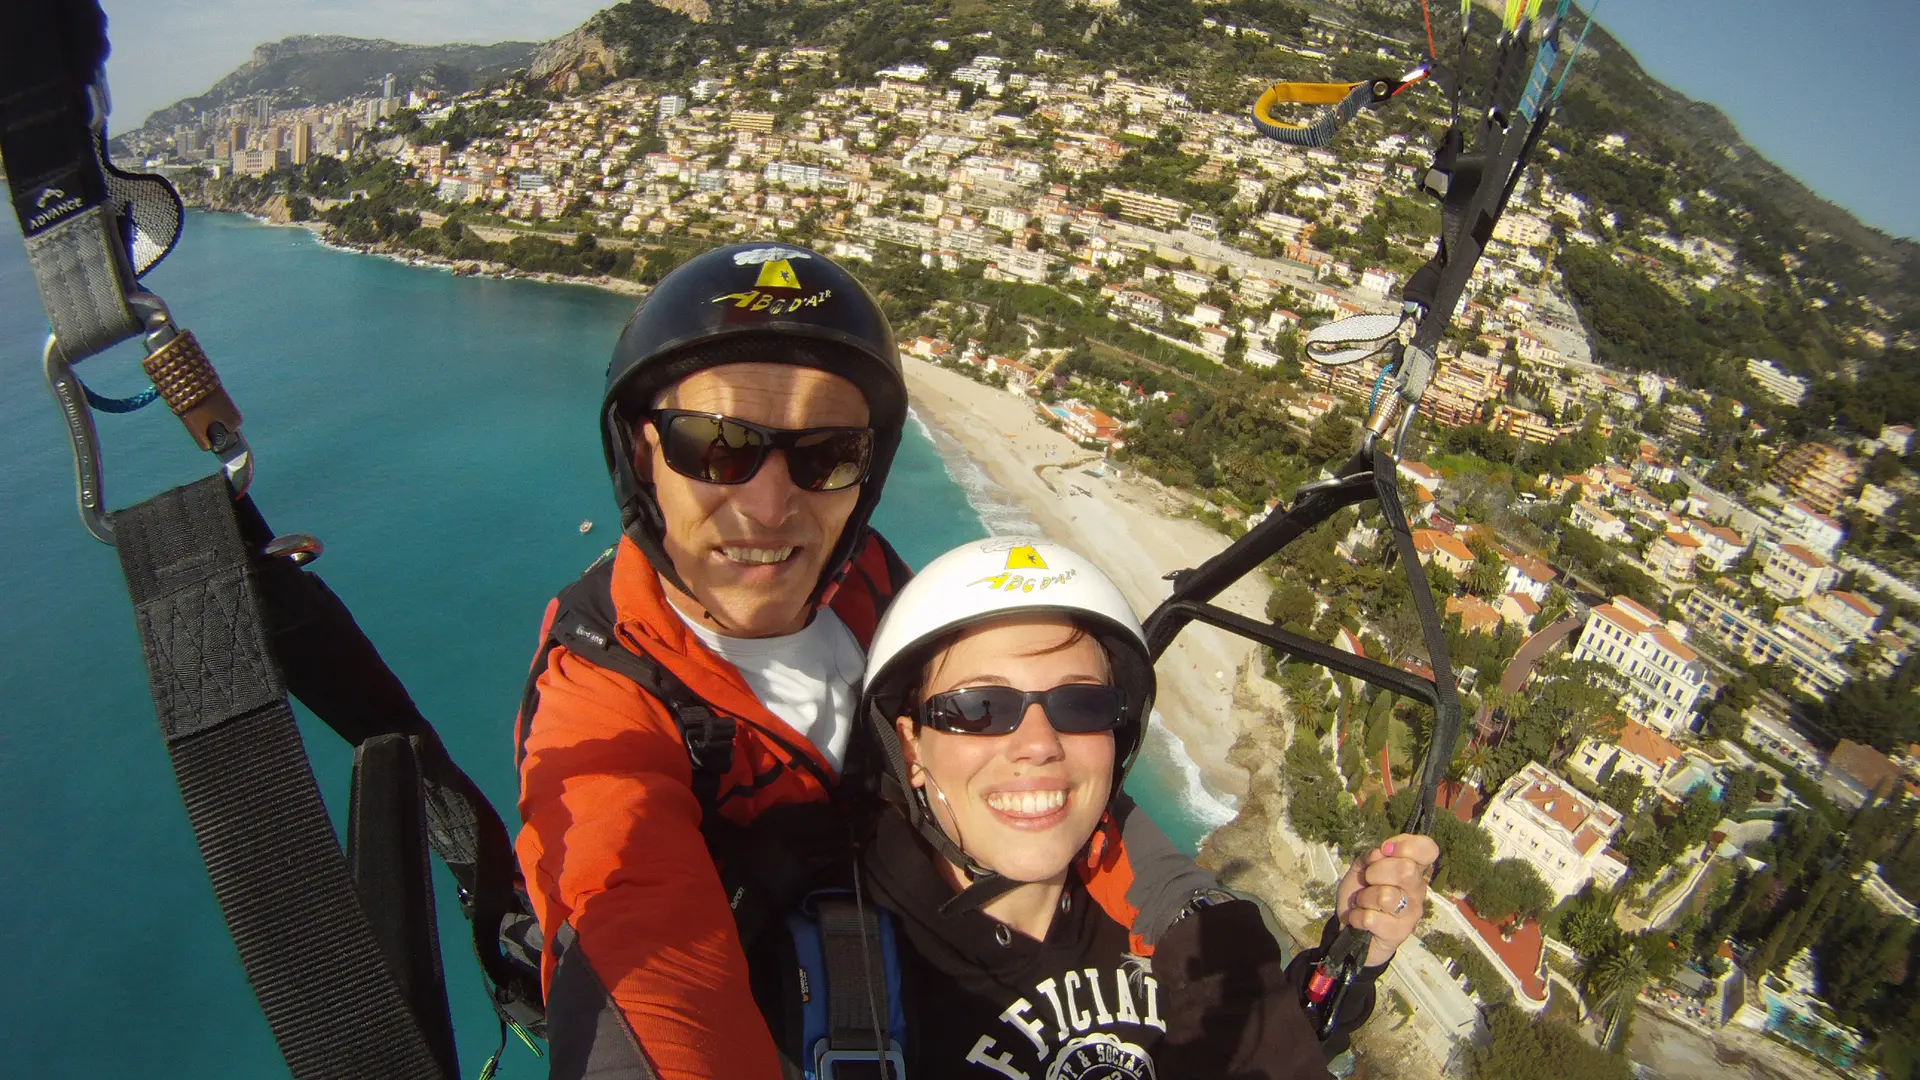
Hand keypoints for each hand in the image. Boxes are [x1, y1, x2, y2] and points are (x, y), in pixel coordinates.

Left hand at [1336, 834, 1438, 966]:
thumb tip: (1381, 852)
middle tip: (1368, 881)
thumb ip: (1371, 857)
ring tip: (1363, 903)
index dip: (1407, 844)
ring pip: (1386, 896)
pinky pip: (1371, 918)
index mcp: (1413, 868)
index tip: (1385, 849)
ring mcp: (1412, 912)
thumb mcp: (1361, 868)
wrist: (1351, 928)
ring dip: (1364, 898)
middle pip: (1406, 869)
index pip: (1428, 849)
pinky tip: (1360, 920)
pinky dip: (1357, 917)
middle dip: (1376, 872)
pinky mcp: (1400, 933)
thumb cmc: (1361, 893)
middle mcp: (1418, 889)